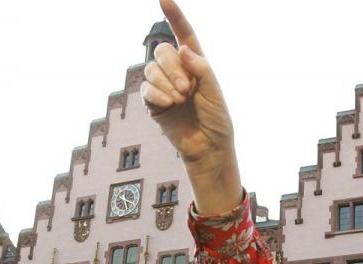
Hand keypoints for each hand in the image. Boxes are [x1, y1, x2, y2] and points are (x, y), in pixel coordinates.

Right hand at [142, 0, 240, 214]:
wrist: (208, 146)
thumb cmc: (216, 118)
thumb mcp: (214, 90)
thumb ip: (200, 67)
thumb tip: (182, 49)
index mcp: (195, 63)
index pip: (183, 34)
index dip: (174, 16)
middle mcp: (176, 71)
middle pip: (161, 51)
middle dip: (172, 67)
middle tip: (187, 88)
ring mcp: (162, 86)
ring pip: (151, 68)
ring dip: (166, 82)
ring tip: (180, 99)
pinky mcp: (152, 103)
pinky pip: (146, 88)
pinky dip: (157, 94)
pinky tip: (168, 104)